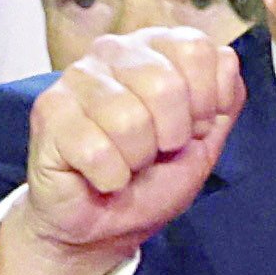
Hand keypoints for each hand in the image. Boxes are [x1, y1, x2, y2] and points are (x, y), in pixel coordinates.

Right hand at [0, 27, 243, 274]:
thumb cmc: (152, 179)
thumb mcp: (206, 141)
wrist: (105, 226)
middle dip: (171, 137)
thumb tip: (227, 60)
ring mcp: (77, 77)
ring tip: (125, 164)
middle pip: (165, 84)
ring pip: (129, 120)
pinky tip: (100, 176)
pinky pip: (97, 150)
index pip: (196, 49)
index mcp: (156, 47)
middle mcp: (114, 50)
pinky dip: (109, 178)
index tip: (189, 130)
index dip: (204, 103)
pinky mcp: (49, 110)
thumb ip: (226, 99)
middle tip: (154, 153)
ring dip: (136, 160)